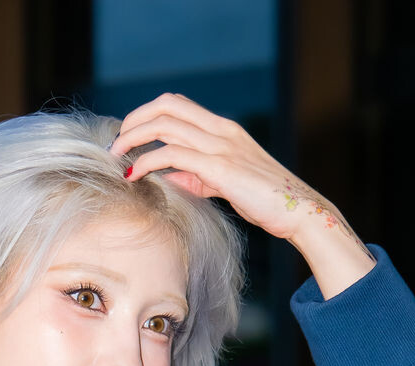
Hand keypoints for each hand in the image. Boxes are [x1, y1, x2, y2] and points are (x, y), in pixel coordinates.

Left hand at [108, 92, 370, 255]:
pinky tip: (136, 175)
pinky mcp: (220, 168)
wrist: (297, 210)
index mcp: (223, 129)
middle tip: (117, 143)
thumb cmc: (265, 200)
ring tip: (118, 157)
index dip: (148, 113)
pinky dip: (148, 162)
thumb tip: (171, 177)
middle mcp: (221, 130)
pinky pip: (173, 155)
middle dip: (135, 120)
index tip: (130, 135)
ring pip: (165, 126)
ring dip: (134, 139)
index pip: (177, 104)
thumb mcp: (226, 184)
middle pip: (167, 106)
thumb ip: (198, 176)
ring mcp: (221, 146)